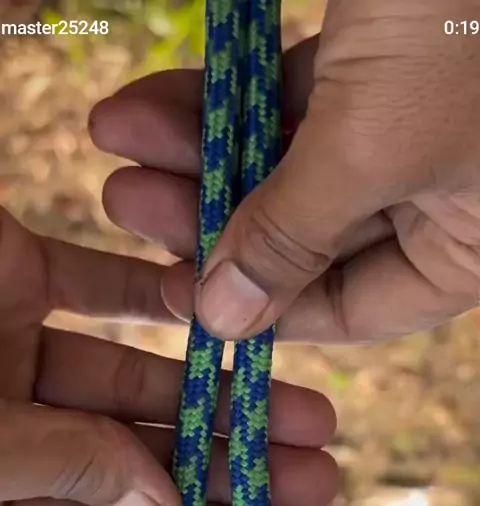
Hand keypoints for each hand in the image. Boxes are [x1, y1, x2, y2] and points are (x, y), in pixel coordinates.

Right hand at [0, 208, 336, 505]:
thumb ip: (66, 469)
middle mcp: (8, 424)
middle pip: (134, 454)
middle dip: (227, 463)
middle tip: (315, 477)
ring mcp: (9, 348)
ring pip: (132, 375)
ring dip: (216, 389)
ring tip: (314, 414)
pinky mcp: (14, 271)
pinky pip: (99, 284)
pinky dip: (160, 296)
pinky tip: (227, 317)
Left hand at [90, 0, 479, 344]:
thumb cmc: (459, 29)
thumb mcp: (368, 149)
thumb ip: (291, 239)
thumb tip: (222, 321)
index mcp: (463, 251)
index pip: (346, 309)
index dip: (257, 306)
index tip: (175, 291)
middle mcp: (437, 204)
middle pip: (303, 237)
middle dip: (209, 214)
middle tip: (125, 199)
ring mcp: (408, 136)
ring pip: (288, 169)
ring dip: (201, 151)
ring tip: (116, 135)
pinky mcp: (381, 73)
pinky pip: (294, 105)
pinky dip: (232, 98)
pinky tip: (157, 98)